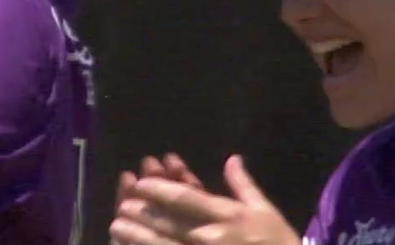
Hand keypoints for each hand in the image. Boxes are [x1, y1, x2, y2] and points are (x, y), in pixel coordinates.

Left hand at [110, 155, 298, 244]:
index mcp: (228, 216)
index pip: (187, 199)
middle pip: (169, 223)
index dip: (160, 188)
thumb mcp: (266, 211)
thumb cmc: (278, 243)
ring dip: (138, 236)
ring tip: (116, 227)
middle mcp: (212, 237)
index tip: (140, 182)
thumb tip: (232, 158)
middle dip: (142, 212)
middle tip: (122, 205)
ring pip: (165, 244)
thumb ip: (244, 185)